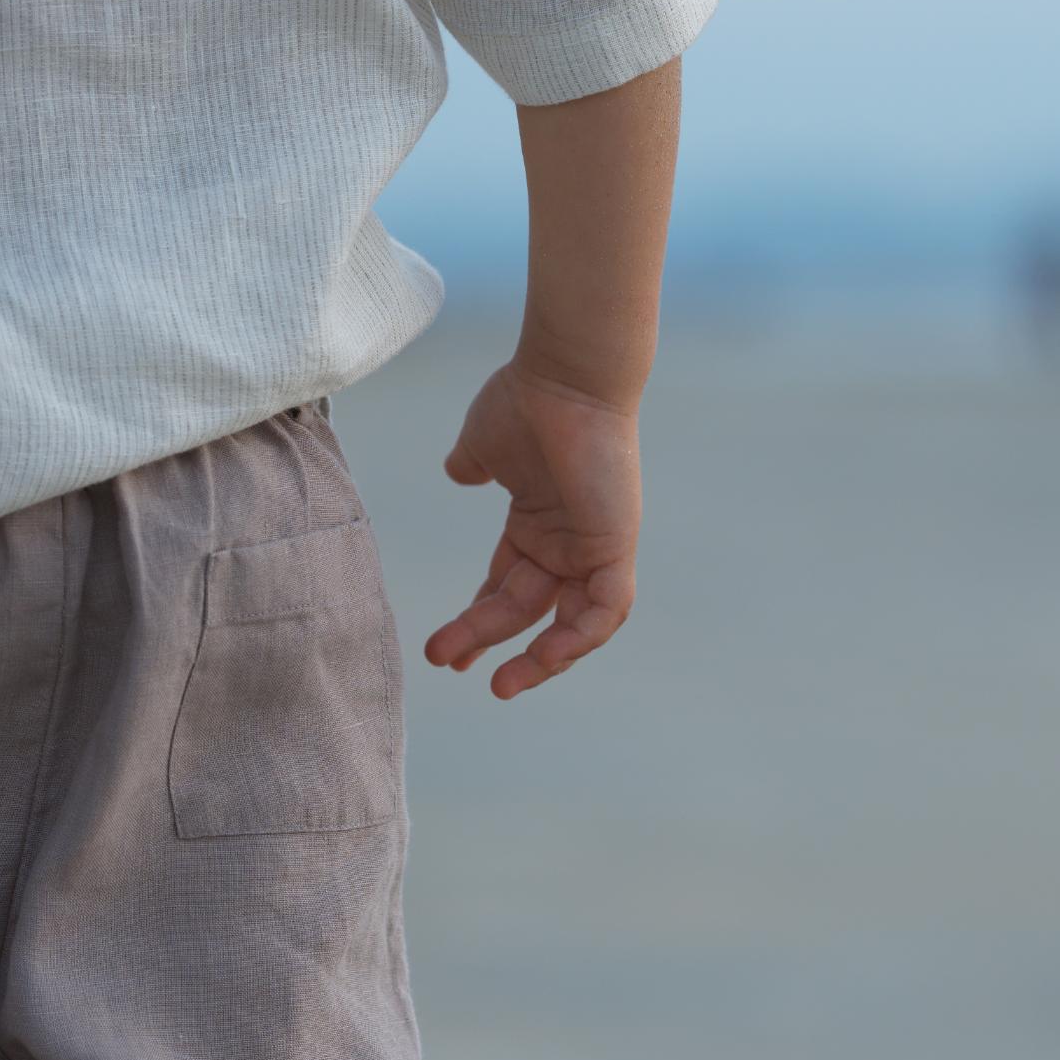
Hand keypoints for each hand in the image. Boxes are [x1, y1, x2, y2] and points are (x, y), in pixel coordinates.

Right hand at [426, 358, 642, 698]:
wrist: (565, 375)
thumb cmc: (526, 400)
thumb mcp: (484, 443)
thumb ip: (471, 465)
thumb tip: (458, 473)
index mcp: (538, 525)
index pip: (507, 587)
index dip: (477, 620)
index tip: (444, 650)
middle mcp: (567, 542)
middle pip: (526, 608)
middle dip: (485, 637)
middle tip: (446, 662)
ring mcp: (594, 546)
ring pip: (570, 622)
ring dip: (537, 658)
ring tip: (499, 684)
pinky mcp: (616, 547)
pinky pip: (606, 610)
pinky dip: (580, 638)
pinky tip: (546, 657)